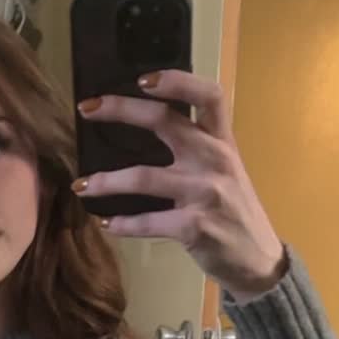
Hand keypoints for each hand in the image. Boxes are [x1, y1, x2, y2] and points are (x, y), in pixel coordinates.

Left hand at [74, 71, 286, 301]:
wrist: (257, 260)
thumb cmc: (234, 211)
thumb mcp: (225, 171)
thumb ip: (197, 148)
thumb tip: (150, 125)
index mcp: (223, 141)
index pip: (208, 96)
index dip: (177, 81)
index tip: (142, 78)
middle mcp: (215, 160)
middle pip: (164, 121)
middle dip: (121, 110)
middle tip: (86, 109)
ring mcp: (204, 193)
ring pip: (143, 178)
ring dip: (105, 181)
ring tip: (81, 185)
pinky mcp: (194, 227)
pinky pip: (147, 222)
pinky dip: (123, 224)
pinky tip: (107, 223)